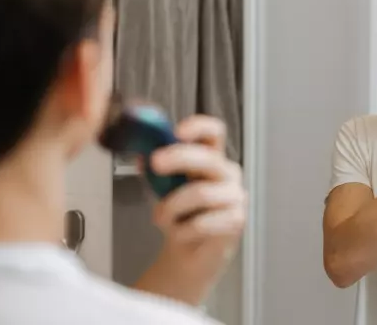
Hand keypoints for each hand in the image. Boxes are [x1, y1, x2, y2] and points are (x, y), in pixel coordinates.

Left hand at [149, 115, 245, 293]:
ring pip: (201, 193)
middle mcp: (227, 173)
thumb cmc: (178, 213)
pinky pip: (203, 222)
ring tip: (159, 218)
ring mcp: (235, 196)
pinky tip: (179, 234)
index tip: (177, 131)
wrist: (189, 251)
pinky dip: (183, 230)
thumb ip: (154, 169)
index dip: (199, 127)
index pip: (214, 132)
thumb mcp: (162, 186)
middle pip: (209, 158)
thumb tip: (140, 153)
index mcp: (211, 157)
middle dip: (179, 158)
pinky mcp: (236, 221)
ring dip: (172, 207)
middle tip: (155, 163)